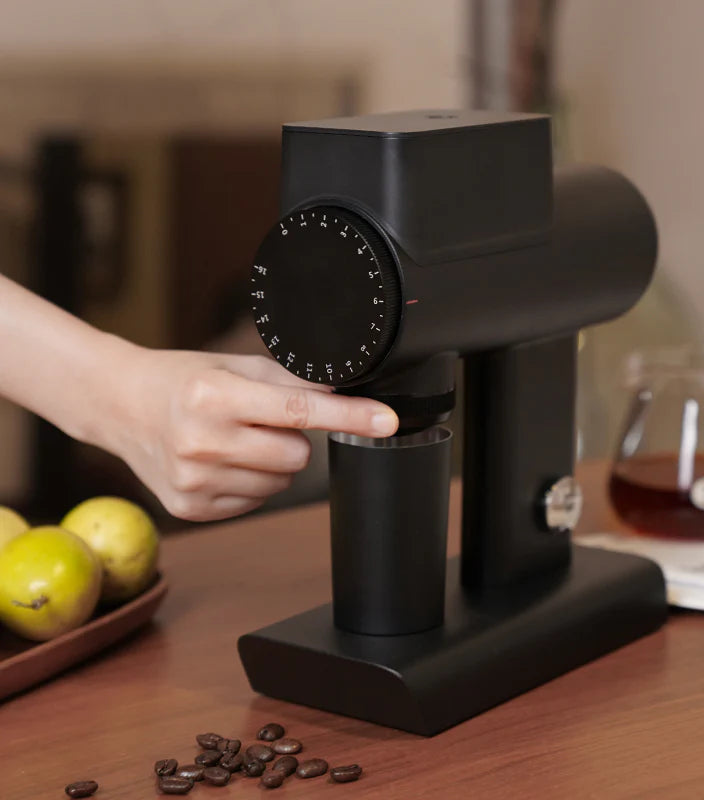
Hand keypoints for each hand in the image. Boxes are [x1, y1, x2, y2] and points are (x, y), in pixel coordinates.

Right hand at [96, 348, 398, 520]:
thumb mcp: (234, 365)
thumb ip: (289, 381)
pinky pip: (255, 500)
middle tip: (258, 420)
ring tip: (234, 438)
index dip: (349, 415)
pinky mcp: (191, 507)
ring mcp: (193, 481)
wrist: (121, 406)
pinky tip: (220, 460)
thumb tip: (341, 392)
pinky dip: (249, 480)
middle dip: (291, 438)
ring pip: (280, 482)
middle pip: (296, 455)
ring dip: (271, 461)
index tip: (386, 421)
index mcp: (213, 397)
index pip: (299, 410)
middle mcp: (201, 442)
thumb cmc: (184, 379)